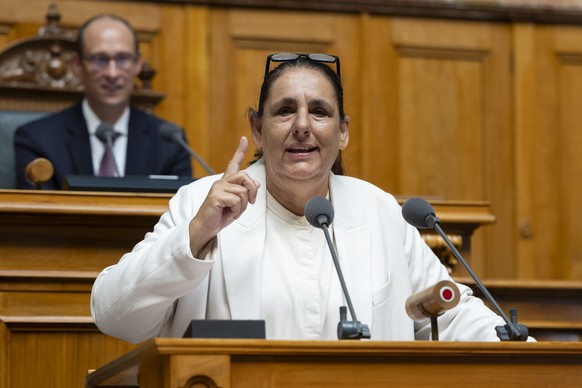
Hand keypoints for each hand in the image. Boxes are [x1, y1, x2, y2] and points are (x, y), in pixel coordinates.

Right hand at [189, 137, 259, 255]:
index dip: (239, 151)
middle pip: (245, 176)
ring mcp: (218, 188)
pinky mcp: (216, 196)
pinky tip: (228, 213)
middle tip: (251, 202)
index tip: (243, 139)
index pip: (233, 163)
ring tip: (233, 211)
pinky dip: (236, 210)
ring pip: (243, 192)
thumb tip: (257, 183)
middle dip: (252, 190)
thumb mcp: (237, 204)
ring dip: (243, 206)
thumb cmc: (220, 215)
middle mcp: (221, 182)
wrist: (206, 227)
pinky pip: (236, 200)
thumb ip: (245, 192)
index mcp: (226, 182)